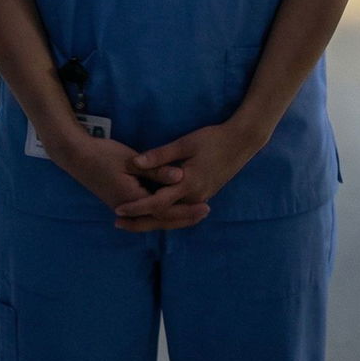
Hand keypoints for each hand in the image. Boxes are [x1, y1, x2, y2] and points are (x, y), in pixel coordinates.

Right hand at [54, 133, 206, 229]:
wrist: (77, 157)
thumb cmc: (104, 154)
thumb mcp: (132, 160)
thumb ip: (157, 171)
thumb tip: (180, 178)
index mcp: (133, 200)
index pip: (166, 211)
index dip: (187, 210)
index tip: (205, 207)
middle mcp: (129, 209)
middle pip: (161, 220)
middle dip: (184, 217)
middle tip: (205, 212)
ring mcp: (123, 207)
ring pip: (153, 218)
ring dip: (173, 217)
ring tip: (193, 213)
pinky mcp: (121, 201)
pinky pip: (146, 213)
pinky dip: (160, 213)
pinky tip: (169, 209)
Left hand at [112, 120, 264, 231]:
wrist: (242, 142)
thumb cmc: (213, 139)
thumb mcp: (185, 143)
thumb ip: (160, 155)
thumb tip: (136, 162)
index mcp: (189, 185)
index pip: (157, 202)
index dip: (137, 207)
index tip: (118, 209)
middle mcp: (195, 197)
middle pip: (163, 217)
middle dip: (140, 221)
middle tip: (117, 222)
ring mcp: (201, 198)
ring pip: (172, 216)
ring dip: (152, 219)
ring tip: (130, 219)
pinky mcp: (204, 195)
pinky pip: (180, 210)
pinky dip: (165, 213)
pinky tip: (153, 210)